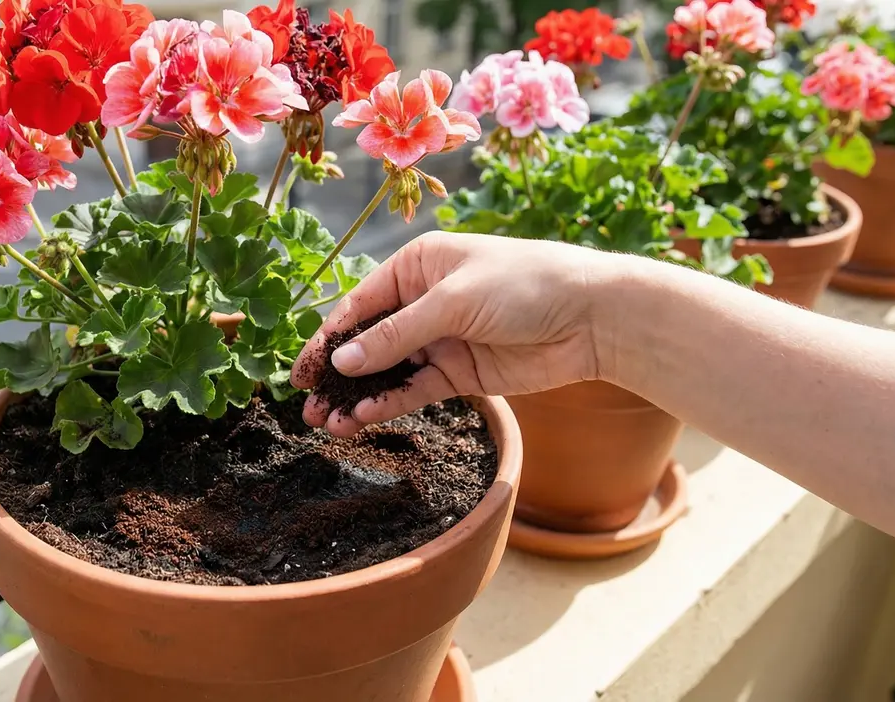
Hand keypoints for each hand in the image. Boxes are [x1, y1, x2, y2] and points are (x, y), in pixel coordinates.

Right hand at [292, 232, 615, 436]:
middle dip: (336, 375)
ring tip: (328, 424)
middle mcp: (423, 301)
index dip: (326, 340)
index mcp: (416, 266)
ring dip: (358, 397)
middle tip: (307, 407)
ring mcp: (441, 339)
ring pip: (387, 372)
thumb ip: (396, 335)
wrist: (594, 318)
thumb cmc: (526, 285)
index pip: (358, 306)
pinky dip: (389, 404)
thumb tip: (343, 362)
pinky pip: (415, 390)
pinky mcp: (460, 372)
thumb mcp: (453, 302)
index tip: (301, 372)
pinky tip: (364, 420)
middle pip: (367, 342)